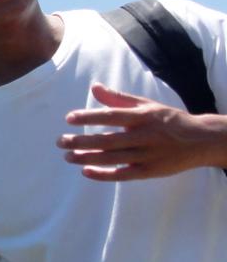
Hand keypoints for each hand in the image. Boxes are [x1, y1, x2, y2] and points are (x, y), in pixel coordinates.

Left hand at [59, 82, 226, 179]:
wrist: (201, 140)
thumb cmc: (168, 121)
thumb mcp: (146, 106)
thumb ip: (119, 99)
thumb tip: (94, 87)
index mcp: (143, 117)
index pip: (111, 116)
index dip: (89, 117)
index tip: (69, 119)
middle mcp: (144, 136)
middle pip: (107, 140)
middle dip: (80, 141)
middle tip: (60, 142)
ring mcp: (147, 155)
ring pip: (112, 158)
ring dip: (87, 158)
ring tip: (68, 156)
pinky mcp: (149, 171)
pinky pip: (122, 174)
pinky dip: (103, 175)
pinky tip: (86, 172)